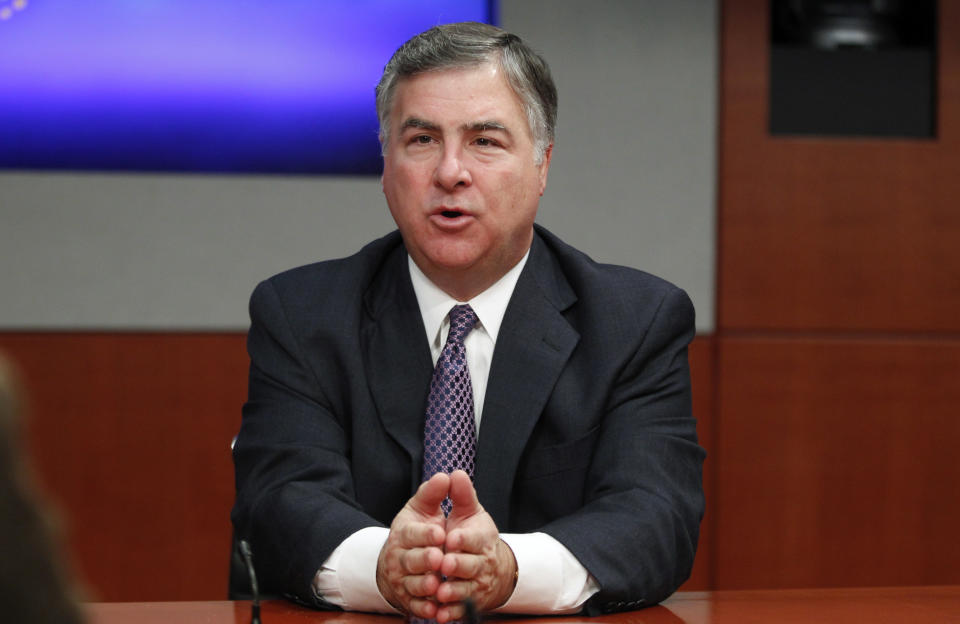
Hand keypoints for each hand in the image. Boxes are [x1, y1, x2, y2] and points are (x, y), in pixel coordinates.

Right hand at [377, 472, 449, 618]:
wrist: (400, 560)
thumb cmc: (417, 531)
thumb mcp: (423, 509)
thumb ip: (434, 493)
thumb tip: (447, 475)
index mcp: (404, 533)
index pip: (412, 533)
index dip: (425, 534)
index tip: (441, 533)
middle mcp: (400, 557)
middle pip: (411, 560)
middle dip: (425, 560)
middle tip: (439, 559)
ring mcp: (403, 580)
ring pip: (413, 584)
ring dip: (424, 586)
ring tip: (437, 585)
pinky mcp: (409, 599)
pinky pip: (416, 606)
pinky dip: (424, 609)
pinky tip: (435, 611)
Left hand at [434, 470, 516, 622]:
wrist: (491, 567)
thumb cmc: (472, 534)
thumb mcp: (468, 511)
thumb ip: (460, 494)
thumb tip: (455, 473)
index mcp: (481, 538)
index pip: (474, 539)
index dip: (463, 540)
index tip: (450, 538)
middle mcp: (482, 562)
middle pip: (470, 566)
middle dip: (457, 565)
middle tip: (443, 563)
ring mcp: (477, 584)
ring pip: (466, 590)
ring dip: (453, 592)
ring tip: (440, 592)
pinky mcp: (471, 602)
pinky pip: (461, 610)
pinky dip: (451, 614)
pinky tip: (439, 616)